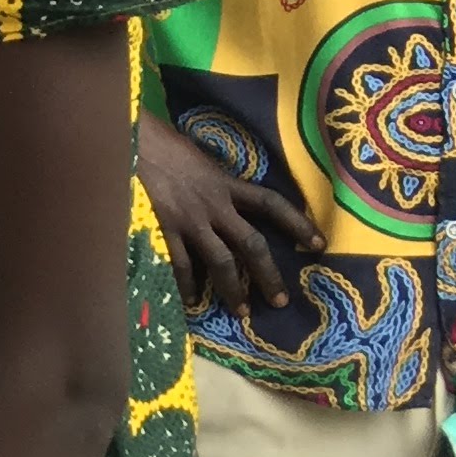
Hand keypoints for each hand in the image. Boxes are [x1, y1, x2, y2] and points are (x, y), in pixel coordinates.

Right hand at [135, 112, 314, 315]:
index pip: (272, 204)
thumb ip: (221, 183)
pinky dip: (187, 284)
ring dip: (232, 288)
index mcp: (228, 185)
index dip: (297, 224)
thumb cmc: (169, 147)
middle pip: (251, 244)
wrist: (135, 145)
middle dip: (268, 274)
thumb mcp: (205, 160)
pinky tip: (192, 301)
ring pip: (220, 261)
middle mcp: (215, 206)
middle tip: (280, 300)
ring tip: (243, 311)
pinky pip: (180, 262)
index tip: (319, 244)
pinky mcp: (166, 229)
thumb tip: (233, 198)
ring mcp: (190, 221)